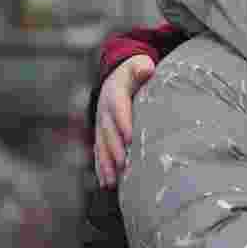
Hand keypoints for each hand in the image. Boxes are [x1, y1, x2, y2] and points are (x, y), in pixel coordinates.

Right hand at [95, 55, 154, 186]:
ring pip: (102, 145)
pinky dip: (102, 167)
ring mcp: (101, 125)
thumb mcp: (137, 65)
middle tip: (124, 164)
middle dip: (115, 148)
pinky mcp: (102, 135)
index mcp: (114, 93)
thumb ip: (141, 67)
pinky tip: (107, 183)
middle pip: (108, 131)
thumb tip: (146, 68)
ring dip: (106, 163)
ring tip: (112, 180)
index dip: (123, 122)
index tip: (130, 137)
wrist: (115, 76)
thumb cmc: (133, 73)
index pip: (118, 108)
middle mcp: (104, 111)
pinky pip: (100, 152)